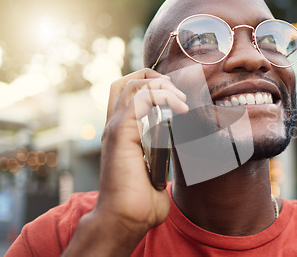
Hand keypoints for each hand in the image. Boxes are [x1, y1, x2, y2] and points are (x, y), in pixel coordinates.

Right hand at [64, 68, 187, 255]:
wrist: (125, 219)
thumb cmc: (140, 200)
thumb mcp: (156, 168)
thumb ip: (162, 153)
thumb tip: (180, 148)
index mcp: (121, 131)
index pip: (128, 92)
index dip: (151, 84)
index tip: (176, 95)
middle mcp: (114, 125)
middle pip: (126, 81)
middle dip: (154, 78)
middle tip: (178, 93)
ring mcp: (115, 128)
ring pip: (133, 85)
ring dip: (162, 86)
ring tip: (182, 101)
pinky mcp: (120, 133)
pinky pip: (139, 99)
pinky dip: (162, 97)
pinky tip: (180, 109)